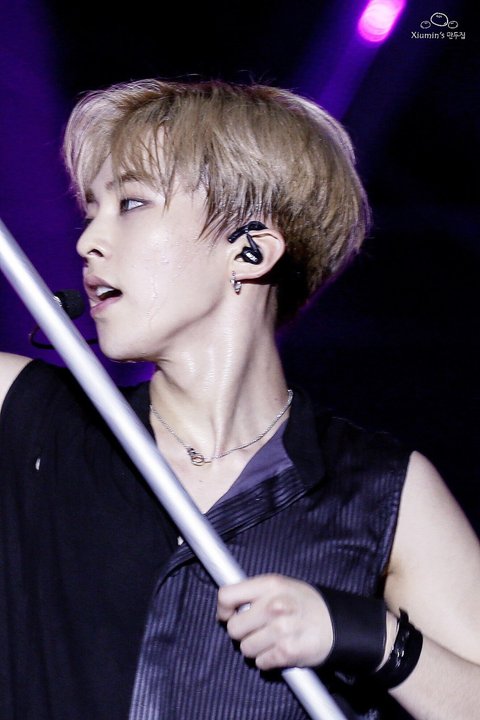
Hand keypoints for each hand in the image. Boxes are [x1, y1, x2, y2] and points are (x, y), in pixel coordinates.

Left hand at [217, 574, 333, 670]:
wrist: (338, 623)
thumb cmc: (304, 603)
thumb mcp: (280, 586)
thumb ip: (254, 592)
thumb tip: (226, 608)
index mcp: (269, 585)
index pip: (226, 596)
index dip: (223, 609)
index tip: (229, 615)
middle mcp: (273, 606)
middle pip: (233, 628)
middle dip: (242, 632)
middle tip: (257, 629)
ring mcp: (280, 629)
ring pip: (245, 648)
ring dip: (255, 648)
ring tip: (271, 639)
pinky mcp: (287, 652)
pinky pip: (261, 662)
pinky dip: (267, 660)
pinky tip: (279, 650)